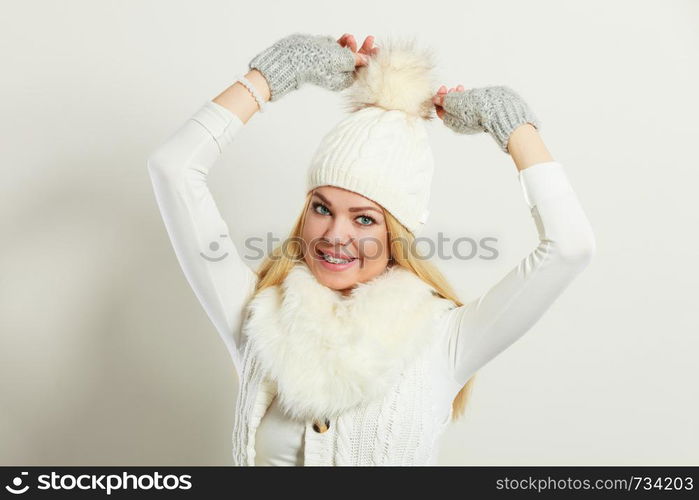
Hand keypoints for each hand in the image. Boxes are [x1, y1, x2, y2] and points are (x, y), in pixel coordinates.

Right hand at [248, 33, 376, 101]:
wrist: (290, 57)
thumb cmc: (314, 62)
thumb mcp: (340, 59)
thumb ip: (355, 58)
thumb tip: (367, 59)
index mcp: (343, 81)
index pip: (361, 71)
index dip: (370, 60)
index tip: (377, 49)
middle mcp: (338, 74)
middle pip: (356, 62)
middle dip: (363, 50)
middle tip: (370, 39)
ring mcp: (330, 64)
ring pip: (347, 54)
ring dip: (351, 44)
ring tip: (350, 37)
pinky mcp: (323, 55)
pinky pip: (338, 49)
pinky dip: (343, 43)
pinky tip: (345, 37)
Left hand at [433, 84, 540, 152]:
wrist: (502, 111)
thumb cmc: (478, 108)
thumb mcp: (457, 102)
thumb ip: (445, 100)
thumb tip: (436, 99)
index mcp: (453, 123)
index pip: (441, 111)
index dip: (439, 98)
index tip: (444, 88)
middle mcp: (462, 124)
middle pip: (450, 109)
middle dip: (450, 96)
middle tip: (453, 87)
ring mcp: (472, 120)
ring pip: (461, 107)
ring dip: (459, 96)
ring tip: (461, 87)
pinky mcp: (482, 116)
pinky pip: (471, 108)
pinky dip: (469, 99)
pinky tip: (471, 92)